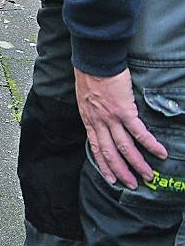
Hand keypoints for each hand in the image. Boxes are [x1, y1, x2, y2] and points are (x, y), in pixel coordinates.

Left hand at [75, 68, 167, 187]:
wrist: (94, 62)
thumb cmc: (89, 76)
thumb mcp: (85, 99)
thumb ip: (93, 113)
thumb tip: (102, 121)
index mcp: (89, 120)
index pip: (96, 149)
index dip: (104, 165)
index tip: (111, 179)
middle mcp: (98, 122)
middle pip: (110, 153)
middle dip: (121, 171)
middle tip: (132, 184)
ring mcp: (111, 118)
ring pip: (124, 147)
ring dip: (137, 163)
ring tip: (148, 175)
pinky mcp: (124, 111)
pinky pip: (139, 132)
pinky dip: (150, 144)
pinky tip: (160, 153)